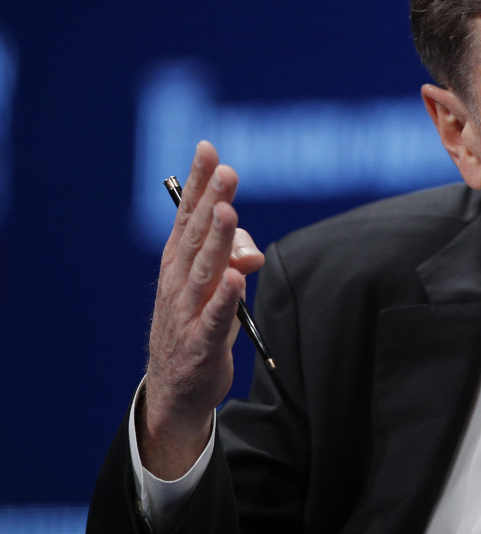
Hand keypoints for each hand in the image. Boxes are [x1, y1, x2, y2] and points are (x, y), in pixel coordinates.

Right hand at [138, 141, 265, 479]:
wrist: (175, 386)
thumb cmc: (199, 321)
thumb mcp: (216, 283)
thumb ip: (235, 256)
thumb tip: (253, 252)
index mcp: (179, 260)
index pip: (189, 214)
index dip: (199, 182)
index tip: (209, 147)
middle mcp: (178, 279)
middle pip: (198, 235)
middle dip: (212, 201)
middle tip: (227, 170)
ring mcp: (186, 310)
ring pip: (205, 269)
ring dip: (217, 240)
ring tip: (228, 211)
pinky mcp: (200, 341)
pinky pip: (214, 316)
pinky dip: (224, 298)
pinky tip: (235, 279)